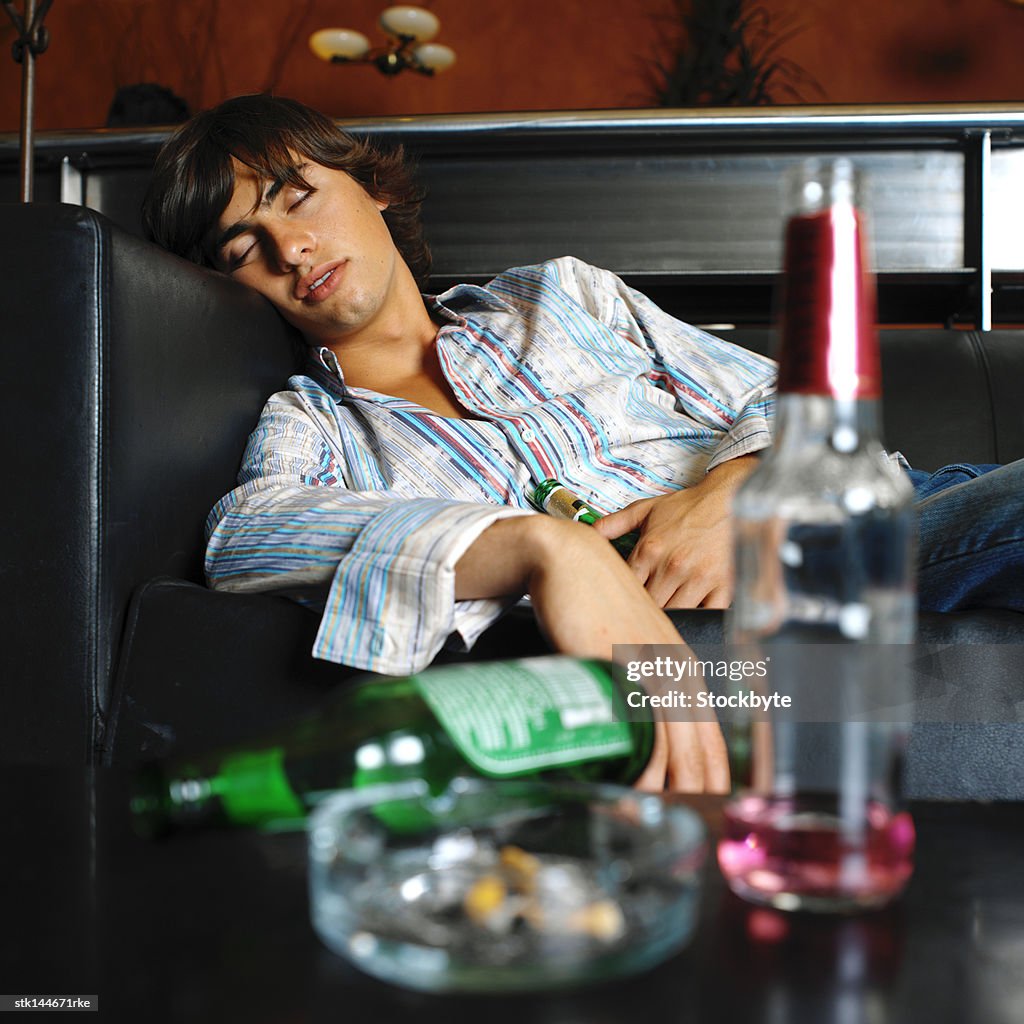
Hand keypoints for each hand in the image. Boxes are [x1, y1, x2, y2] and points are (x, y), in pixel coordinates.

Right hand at [455, 516, 730, 792]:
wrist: (570, 561)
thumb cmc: (594, 604)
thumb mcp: (626, 648)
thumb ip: (637, 687)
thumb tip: (634, 731)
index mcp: (684, 669)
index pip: (713, 739)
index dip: (716, 780)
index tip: (710, 813)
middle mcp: (676, 670)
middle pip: (701, 748)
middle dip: (699, 795)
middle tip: (689, 828)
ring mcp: (650, 667)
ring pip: (677, 742)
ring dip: (670, 787)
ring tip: (657, 818)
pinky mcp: (620, 664)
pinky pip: (640, 723)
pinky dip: (644, 762)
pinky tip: (638, 786)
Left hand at [592, 455, 757, 608]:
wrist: (731, 498)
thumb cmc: (690, 507)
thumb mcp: (646, 509)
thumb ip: (614, 524)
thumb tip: (588, 532)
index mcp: (650, 550)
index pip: (626, 587)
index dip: (621, 597)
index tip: (621, 602)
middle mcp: (672, 567)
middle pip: (648, 606)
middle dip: (643, 611)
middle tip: (640, 617)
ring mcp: (699, 578)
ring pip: (675, 614)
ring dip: (669, 618)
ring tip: (663, 621)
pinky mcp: (724, 586)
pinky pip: (708, 615)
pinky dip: (700, 621)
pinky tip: (692, 619)